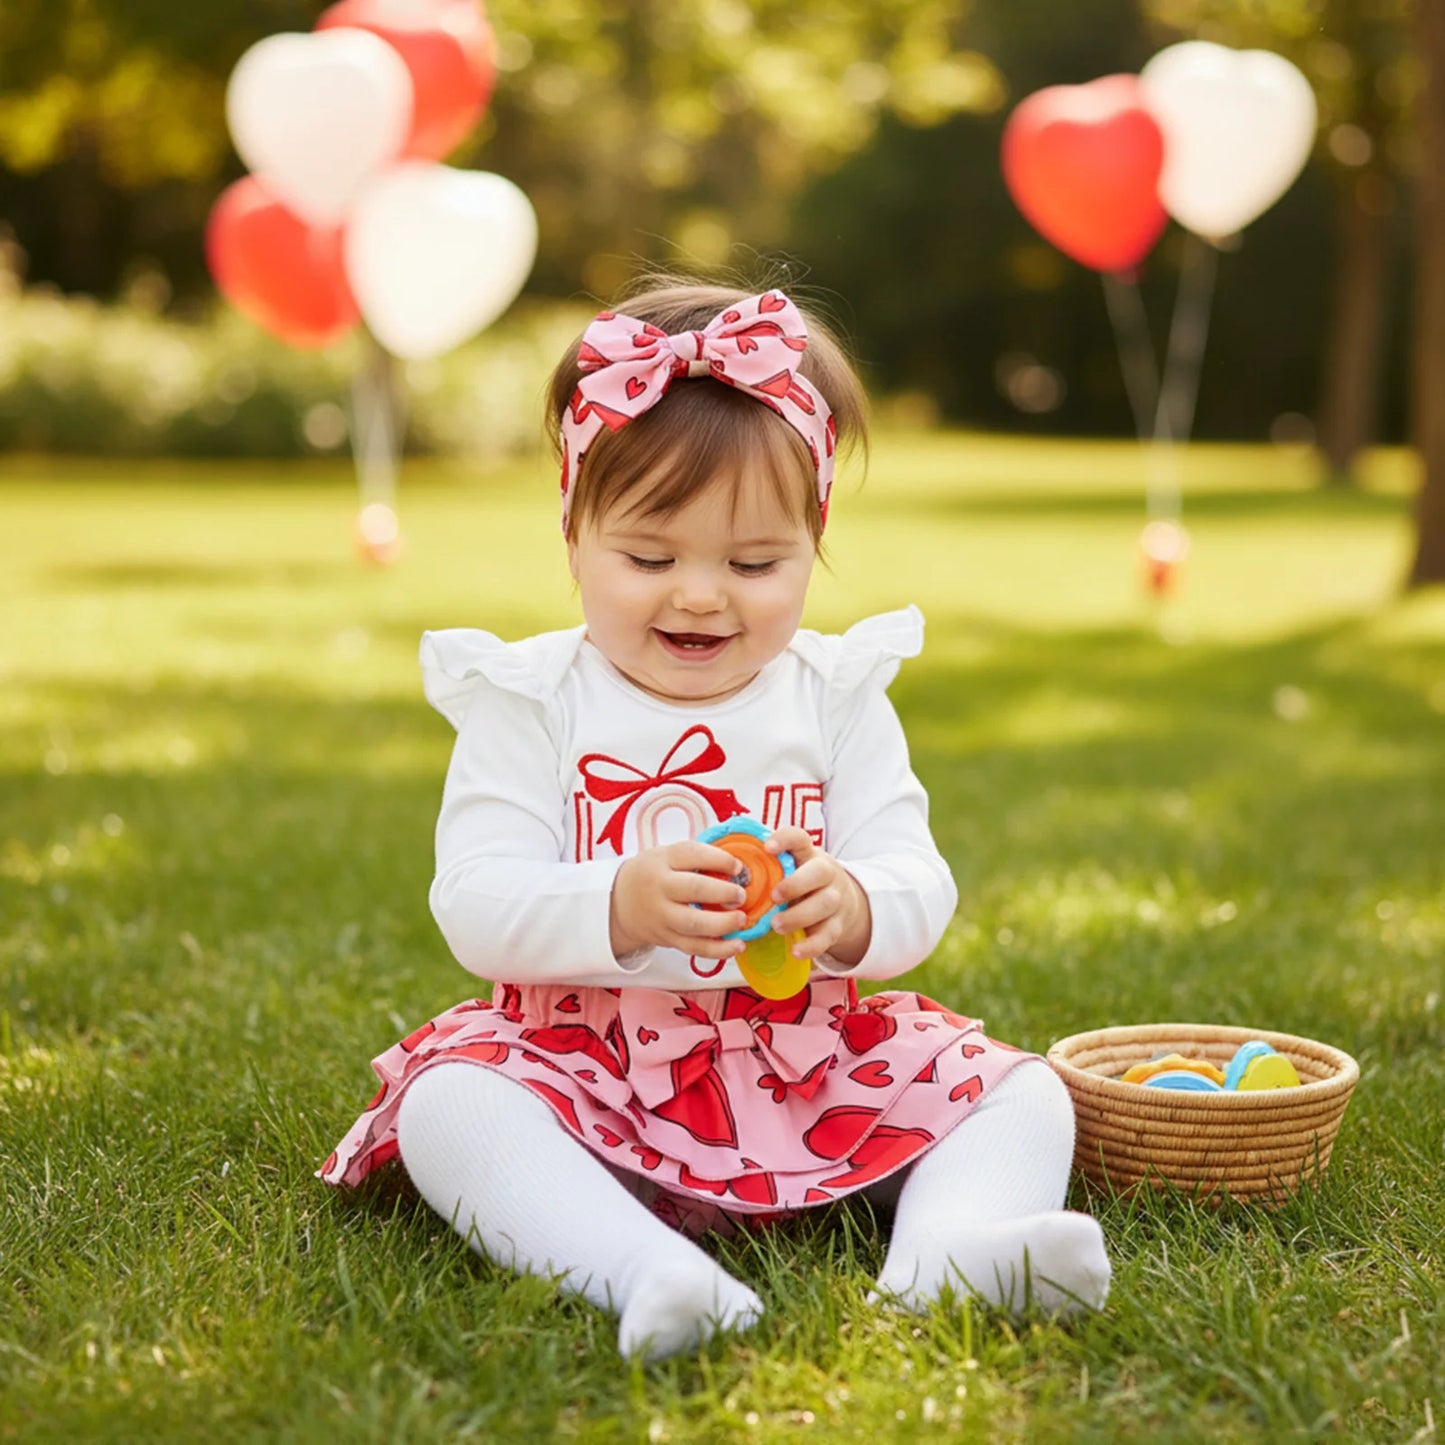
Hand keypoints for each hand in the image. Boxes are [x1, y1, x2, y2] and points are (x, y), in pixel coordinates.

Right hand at [610, 841, 750, 960]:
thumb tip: (739, 867)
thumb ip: (697, 859)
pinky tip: (738, 945)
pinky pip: (694, 947)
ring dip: (723, 923)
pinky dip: (719, 950)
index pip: (692, 855)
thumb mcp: (667, 857)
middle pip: (693, 889)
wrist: (619, 904)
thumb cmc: (653, 875)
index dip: (719, 860)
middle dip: (723, 892)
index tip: (738, 866)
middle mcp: (660, 888)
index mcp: (662, 860)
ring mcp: (662, 916)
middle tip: (741, 895)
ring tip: (742, 919)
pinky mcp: (667, 939)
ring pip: (694, 924)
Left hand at [764, 828, 871, 967]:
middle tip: (773, 896)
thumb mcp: (791, 869)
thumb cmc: (803, 882)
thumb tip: (722, 866)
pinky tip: (795, 951)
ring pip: (824, 904)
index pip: (800, 838)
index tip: (768, 847)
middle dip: (795, 884)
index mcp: (808, 854)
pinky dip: (811, 945)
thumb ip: (766, 867)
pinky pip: (828, 936)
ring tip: (776, 926)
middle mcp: (826, 874)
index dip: (785, 840)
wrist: (843, 903)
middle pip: (819, 872)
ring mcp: (835, 899)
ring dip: (798, 916)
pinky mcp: (837, 925)